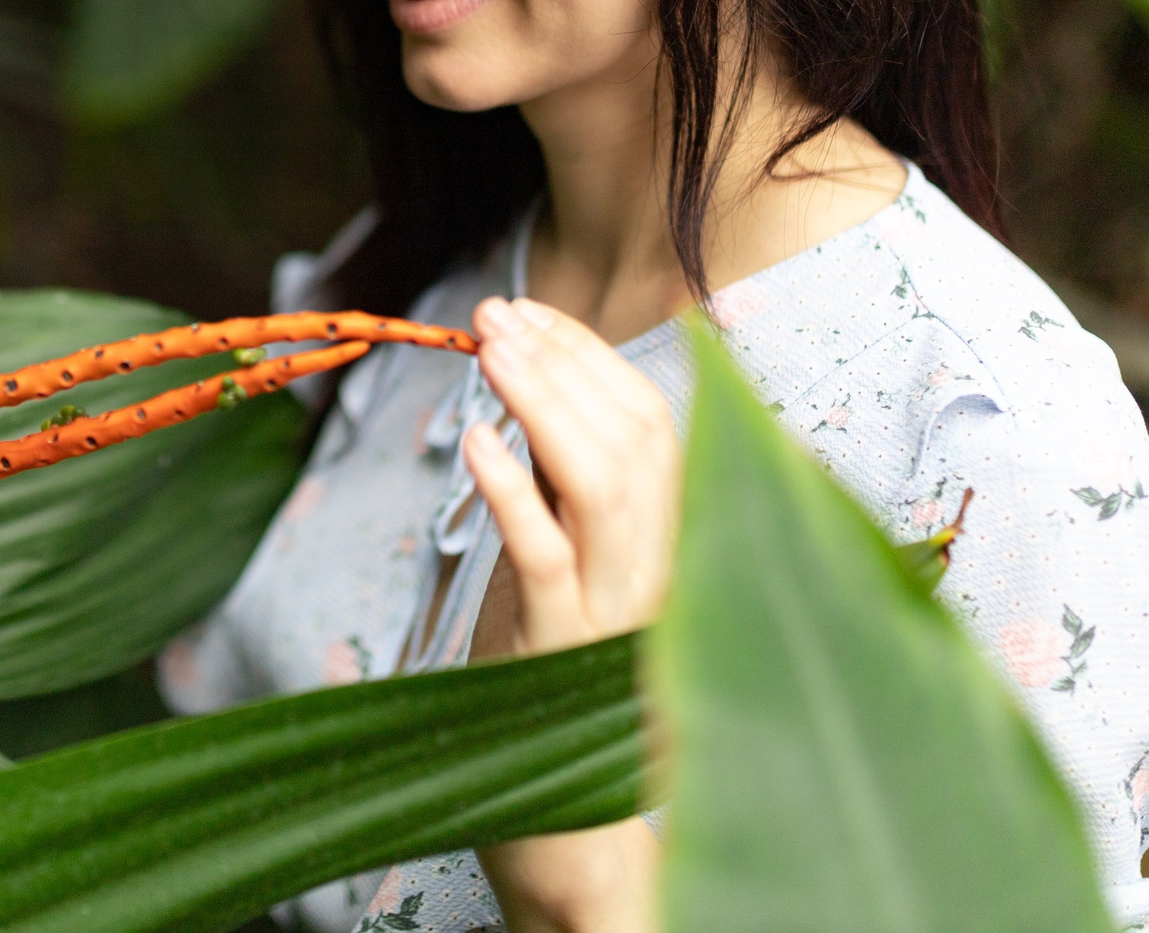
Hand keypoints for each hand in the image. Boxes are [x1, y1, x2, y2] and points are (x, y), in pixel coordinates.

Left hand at [464, 296, 675, 932]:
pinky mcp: (562, 652)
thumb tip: (528, 398)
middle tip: (496, 315)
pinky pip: (546, 558)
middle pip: (635, 435)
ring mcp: (616, 611)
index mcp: (671, 544)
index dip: (588, 357)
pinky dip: (513, 490)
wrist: (572, 833)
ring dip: (541, 401)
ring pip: (603, 481)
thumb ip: (560, 497)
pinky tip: (477, 442)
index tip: (528, 314)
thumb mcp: (563, 575)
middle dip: (561, 360)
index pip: (650, 421)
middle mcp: (661, 569)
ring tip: (485, 352)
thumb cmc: (554, 691)